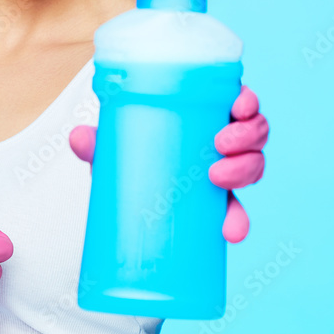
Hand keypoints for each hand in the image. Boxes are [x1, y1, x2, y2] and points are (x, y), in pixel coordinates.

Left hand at [69, 84, 268, 243]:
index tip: (237, 106)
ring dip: (247, 170)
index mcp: (205, 115)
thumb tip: (78, 138)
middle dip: (247, 138)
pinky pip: (239, 210)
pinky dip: (239, 221)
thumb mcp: (116, 146)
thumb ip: (99, 142)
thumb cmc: (130, 156)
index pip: (238, 101)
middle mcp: (221, 141)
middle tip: (219, 146)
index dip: (248, 101)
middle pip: (254, 131)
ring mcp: (224, 172)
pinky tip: (231, 232)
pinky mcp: (219, 204)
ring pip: (254, 164)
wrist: (125, 192)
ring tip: (218, 181)